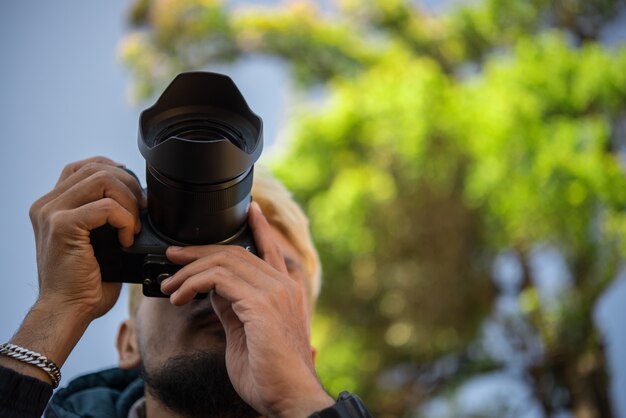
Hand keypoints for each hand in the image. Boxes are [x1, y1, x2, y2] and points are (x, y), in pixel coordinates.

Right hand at [29, 156, 144, 320]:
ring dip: (128, 201)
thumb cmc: (84, 283)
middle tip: (141, 212)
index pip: (84, 166)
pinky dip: (125, 220)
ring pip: (102, 179)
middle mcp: (47, 205)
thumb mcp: (93, 241)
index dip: (115, 171)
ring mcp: (52, 213)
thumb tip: (136, 199)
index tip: (133, 194)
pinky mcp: (62, 226)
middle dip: (129, 185)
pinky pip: (105, 207)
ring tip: (133, 227)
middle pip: (96, 168)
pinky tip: (127, 240)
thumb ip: (102, 215)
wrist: (66, 311)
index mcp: (52, 205)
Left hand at [162, 202, 333, 417]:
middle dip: (200, 251)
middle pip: (237, 252)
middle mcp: (283, 285)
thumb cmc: (270, 373)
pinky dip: (194, 283)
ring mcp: (274, 292)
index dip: (259, 228)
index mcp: (286, 290)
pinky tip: (180, 296)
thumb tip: (215, 289)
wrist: (289, 397)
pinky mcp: (260, 304)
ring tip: (170, 284)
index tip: (251, 211)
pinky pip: (219, 280)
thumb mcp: (247, 332)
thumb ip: (235, 306)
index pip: (271, 249)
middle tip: (173, 257)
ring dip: (190, 270)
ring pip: (225, 261)